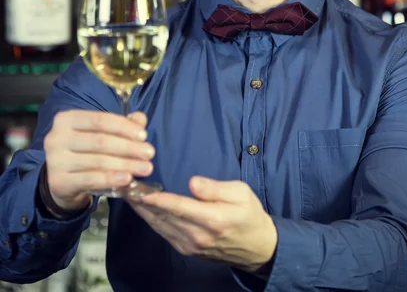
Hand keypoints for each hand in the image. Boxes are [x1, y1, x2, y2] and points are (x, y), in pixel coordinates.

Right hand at [43, 110, 154, 211]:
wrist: (62, 183)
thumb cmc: (85, 152)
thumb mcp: (101, 134)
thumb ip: (121, 125)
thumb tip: (141, 119)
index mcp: (67, 119)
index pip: (99, 120)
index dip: (123, 127)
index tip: (144, 135)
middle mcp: (56, 137)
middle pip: (100, 141)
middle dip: (129, 147)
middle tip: (150, 153)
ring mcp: (55, 160)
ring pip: (97, 161)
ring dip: (126, 164)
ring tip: (145, 168)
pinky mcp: (58, 181)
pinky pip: (90, 179)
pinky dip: (111, 179)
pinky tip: (127, 179)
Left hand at [125, 176, 277, 272]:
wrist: (257, 247)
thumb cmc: (250, 214)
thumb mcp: (241, 193)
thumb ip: (215, 188)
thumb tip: (193, 183)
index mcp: (213, 220)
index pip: (178, 207)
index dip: (156, 198)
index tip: (138, 188)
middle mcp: (198, 236)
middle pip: (163, 217)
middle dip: (141, 201)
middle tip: (122, 184)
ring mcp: (190, 246)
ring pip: (160, 226)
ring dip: (142, 211)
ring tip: (127, 193)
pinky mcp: (187, 250)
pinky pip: (164, 233)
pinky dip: (151, 220)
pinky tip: (142, 208)